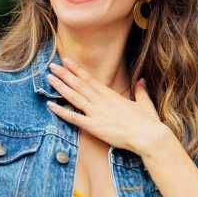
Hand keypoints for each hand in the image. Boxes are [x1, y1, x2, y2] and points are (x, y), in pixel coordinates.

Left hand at [45, 58, 172, 153]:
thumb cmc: (148, 122)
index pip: (90, 79)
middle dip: (64, 74)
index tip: (67, 60)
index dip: (77, 70)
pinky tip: (50, 105)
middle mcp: (101, 101)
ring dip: (60, 86)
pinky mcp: (94, 127)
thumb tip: (141, 80)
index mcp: (112, 95)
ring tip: (49, 78)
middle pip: (79, 84)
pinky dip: (61, 111)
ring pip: (74, 96)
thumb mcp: (145, 103)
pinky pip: (74, 118)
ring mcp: (96, 113)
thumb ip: (141, 91)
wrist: (148, 136)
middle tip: (52, 66)